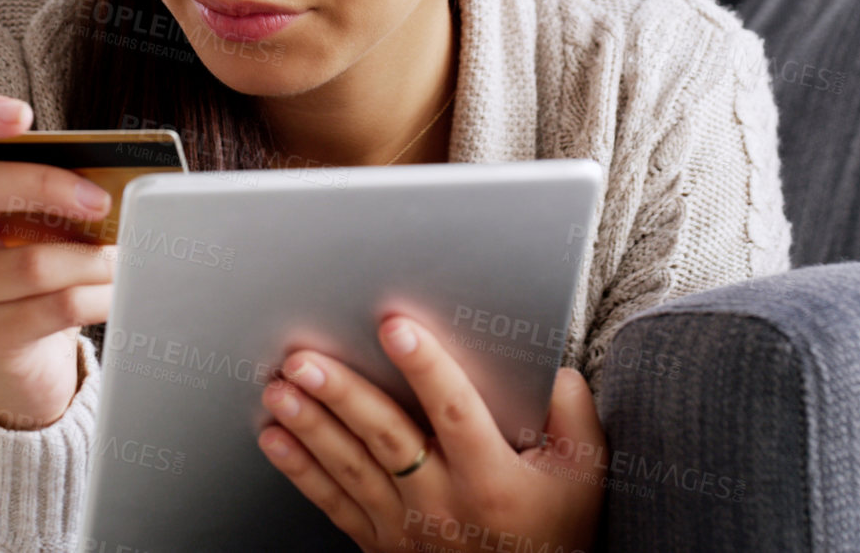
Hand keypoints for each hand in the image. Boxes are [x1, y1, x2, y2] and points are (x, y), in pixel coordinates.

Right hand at [0, 93, 119, 429]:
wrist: (12, 366)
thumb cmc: (27, 280)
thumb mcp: (26, 228)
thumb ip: (46, 197)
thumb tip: (113, 178)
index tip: (23, 114)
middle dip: (48, 185)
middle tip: (101, 199)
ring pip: (32, 262)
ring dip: (95, 259)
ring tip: (127, 255)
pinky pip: (56, 307)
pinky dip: (100, 296)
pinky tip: (120, 291)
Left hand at [257, 314, 605, 552]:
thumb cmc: (557, 530)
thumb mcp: (584, 475)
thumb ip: (572, 415)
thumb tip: (552, 370)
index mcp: (494, 480)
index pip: (456, 413)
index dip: (426, 369)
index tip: (397, 328)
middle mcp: (444, 504)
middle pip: (387, 438)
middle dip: (343, 394)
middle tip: (305, 359)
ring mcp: (408, 527)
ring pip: (351, 468)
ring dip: (311, 426)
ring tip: (280, 389)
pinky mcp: (383, 543)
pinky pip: (335, 503)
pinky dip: (301, 471)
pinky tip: (275, 439)